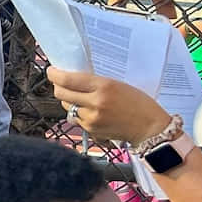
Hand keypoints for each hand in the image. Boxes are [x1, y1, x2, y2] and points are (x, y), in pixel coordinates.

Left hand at [46, 67, 172, 143]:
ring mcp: (91, 119)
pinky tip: (89, 110)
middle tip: (61, 82)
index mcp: (104, 87)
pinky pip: (75, 119)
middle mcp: (95, 103)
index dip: (54, 75)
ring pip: (67, 107)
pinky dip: (78, 113)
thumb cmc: (139, 103)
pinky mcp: (91, 130)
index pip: (68, 79)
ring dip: (68, 100)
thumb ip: (95, 82)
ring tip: (78, 96)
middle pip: (61, 94)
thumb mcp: (119, 84)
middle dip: (58, 86)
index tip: (52, 71)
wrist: (150, 128)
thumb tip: (72, 78)